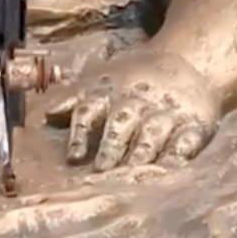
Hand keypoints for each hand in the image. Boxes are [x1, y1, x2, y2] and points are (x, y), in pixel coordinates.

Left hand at [45, 50, 219, 171]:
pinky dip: (178, 156)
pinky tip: (170, 171)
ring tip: (134, 176)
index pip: (89, 111)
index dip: (80, 134)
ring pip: (152, 134)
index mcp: (109, 93)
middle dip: (111, 147)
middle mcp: (136, 103)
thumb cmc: (134, 78)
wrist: (188, 61)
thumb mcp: (101, 81)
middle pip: (121, 124)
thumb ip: (73, 100)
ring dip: (142, 154)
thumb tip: (42, 118)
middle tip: (102, 172)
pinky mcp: (194, 126)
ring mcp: (166, 114)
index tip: (74, 157)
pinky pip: (186, 142)